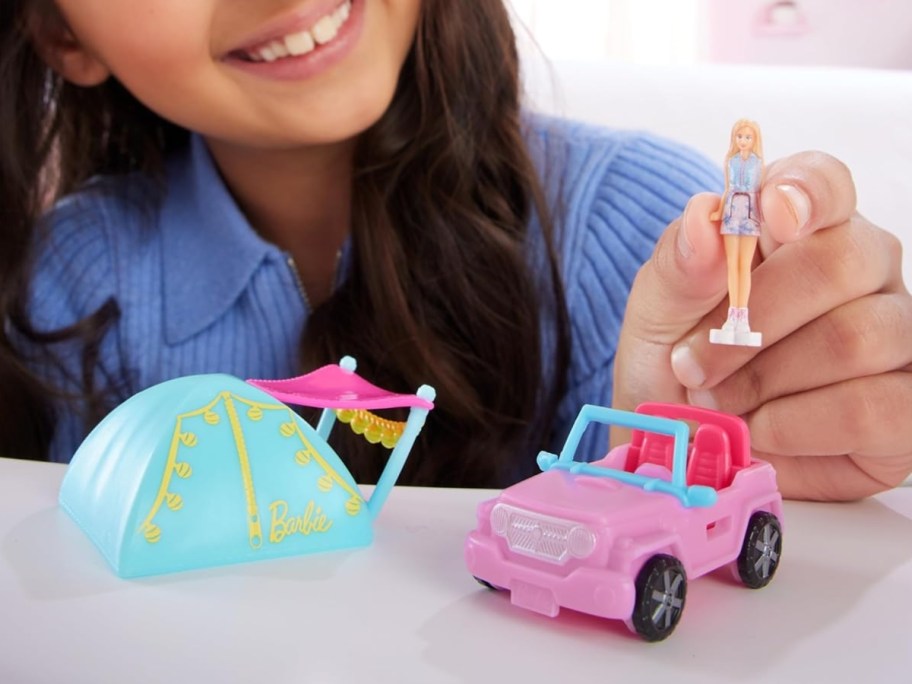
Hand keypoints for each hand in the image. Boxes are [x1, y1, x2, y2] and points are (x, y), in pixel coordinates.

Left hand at [612, 152, 911, 500]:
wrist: (682, 443)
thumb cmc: (678, 363)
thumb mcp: (658, 313)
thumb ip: (680, 265)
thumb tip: (704, 216)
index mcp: (801, 229)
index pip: (826, 183)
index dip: (804, 190)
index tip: (769, 211)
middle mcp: (863, 272)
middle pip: (840, 263)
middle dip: (753, 320)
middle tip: (692, 364)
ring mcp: (896, 337)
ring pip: (855, 339)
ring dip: (765, 380)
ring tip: (718, 401)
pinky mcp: (904, 409)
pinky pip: (871, 409)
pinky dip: (797, 426)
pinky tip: (761, 431)